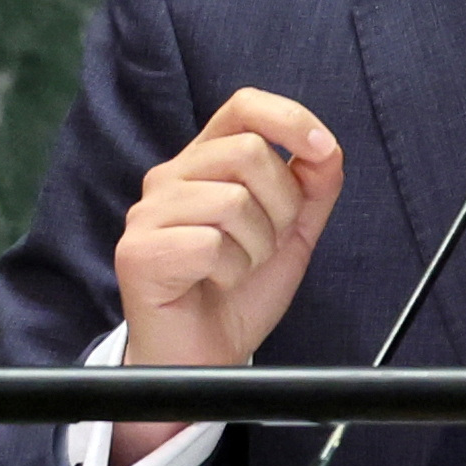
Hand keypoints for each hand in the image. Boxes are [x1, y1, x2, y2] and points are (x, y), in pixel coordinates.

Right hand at [112, 89, 343, 464]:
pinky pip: (211, 244)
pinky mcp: (139, 252)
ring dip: (256, 247)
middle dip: (282, 207)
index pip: (243, 107)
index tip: (323, 150)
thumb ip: (311, 190)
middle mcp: (170, 178)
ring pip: (233, 201)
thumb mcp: (290, 235)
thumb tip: (326, 149)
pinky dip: (231, 272)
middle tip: (264, 247)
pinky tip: (215, 285)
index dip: (289, 118)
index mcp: (204, 163)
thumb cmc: (238, 294)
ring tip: (237, 270)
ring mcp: (148, 214)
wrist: (206, 357)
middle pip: (249, 153)